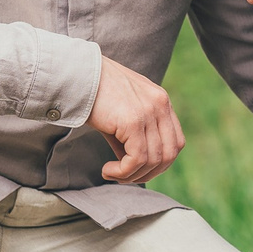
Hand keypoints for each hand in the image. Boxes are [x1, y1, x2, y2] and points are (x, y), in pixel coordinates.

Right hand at [88, 56, 185, 183]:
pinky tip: (107, 170)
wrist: (76, 75)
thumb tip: (134, 168)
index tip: (139, 170)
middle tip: (125, 177)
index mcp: (161, 101)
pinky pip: (138, 159)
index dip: (161, 162)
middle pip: (170, 154)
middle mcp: (160, 104)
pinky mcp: (133, 121)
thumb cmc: (93, 94)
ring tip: (112, 173)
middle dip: (149, 173)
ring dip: (133, 175)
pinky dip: (124, 172)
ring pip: (154, 160)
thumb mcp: (122, 113)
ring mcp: (149, 112)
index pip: (176, 142)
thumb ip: (134, 136)